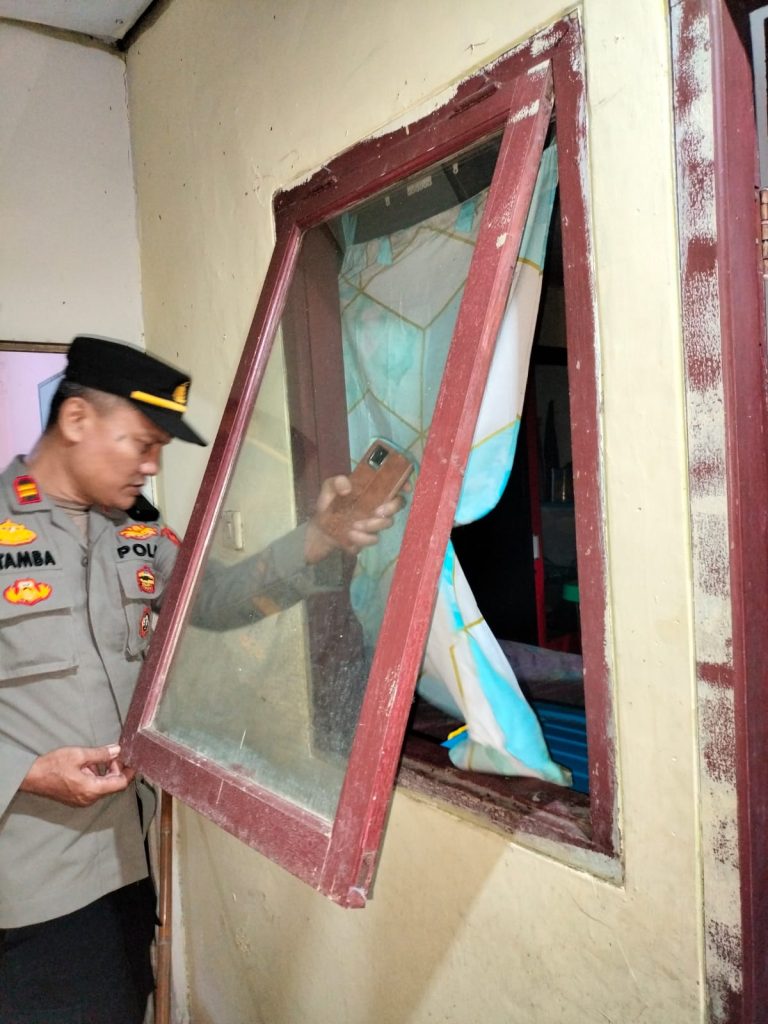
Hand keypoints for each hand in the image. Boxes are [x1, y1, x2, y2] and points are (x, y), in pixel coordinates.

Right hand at [19, 744, 134, 807]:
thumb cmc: (53, 766)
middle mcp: (89, 799)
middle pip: (112, 785)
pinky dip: (96, 777)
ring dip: (105, 772)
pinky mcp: (76, 799)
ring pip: (103, 786)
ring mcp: (82, 800)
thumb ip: (101, 754)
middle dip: (116, 769)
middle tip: (113, 754)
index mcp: (92, 789)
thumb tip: (118, 750)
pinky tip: (89, 765)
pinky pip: (93, 788)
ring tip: (100, 757)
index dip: (129, 772)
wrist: (31, 777)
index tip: (133, 761)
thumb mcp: (79, 755)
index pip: (120, 784)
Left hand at [304, 474, 405, 563]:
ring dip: (372, 524)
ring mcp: (376, 522)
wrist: (321, 530)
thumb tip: (347, 487)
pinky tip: (350, 535)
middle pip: (399, 504)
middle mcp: (378, 505)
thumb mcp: (329, 489)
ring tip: (354, 525)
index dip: (404, 484)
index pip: (395, 484)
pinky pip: (374, 539)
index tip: (405, 488)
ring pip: (387, 523)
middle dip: (391, 508)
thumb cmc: (329, 505)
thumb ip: (336, 482)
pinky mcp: (369, 537)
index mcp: (372, 490)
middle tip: (376, 512)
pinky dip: (363, 538)